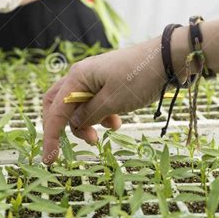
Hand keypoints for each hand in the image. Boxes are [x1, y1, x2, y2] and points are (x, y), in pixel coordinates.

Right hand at [42, 37, 175, 163]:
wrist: (168, 58)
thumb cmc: (139, 78)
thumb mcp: (112, 102)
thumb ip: (89, 116)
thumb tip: (75, 124)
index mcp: (76, 77)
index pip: (55, 111)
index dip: (50, 136)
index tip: (50, 159)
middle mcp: (80, 76)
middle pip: (59, 104)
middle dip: (63, 126)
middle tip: (77, 140)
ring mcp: (93, 78)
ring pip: (77, 106)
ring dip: (85, 123)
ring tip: (100, 136)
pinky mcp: (106, 82)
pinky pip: (94, 103)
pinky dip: (99, 116)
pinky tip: (115, 122)